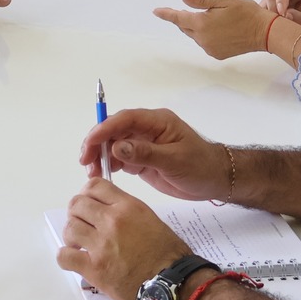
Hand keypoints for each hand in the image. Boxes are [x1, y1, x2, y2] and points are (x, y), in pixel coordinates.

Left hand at [55, 178, 191, 299]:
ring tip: (80, 245)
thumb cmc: (169, 255)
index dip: (87, 194)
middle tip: (83, 226)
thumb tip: (108, 213)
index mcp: (128, 207)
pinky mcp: (94, 268)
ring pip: (69, 228)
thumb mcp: (151, 220)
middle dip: (76, 214)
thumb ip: (127, 212)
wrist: (172, 284)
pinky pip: (64, 256)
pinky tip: (76, 260)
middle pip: (76, 205)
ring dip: (71, 236)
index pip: (94, 186)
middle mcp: (112, 221)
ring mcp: (101, 245)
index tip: (89, 205)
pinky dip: (66, 257)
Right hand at [78, 108, 230, 200]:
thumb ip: (145, 153)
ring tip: (93, 173)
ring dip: (100, 156)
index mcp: (157, 122)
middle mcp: (147, 129)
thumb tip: (117, 147)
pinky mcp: (141, 158)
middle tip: (86, 162)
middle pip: (114, 130)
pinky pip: (119, 158)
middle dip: (97, 144)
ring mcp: (143, 143)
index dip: (104, 128)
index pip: (125, 119)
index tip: (90, 144)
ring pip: (113, 144)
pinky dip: (109, 165)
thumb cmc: (200, 167)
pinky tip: (103, 175)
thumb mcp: (174, 161)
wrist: (214, 180)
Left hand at [153, 0, 274, 58]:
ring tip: (212, 17)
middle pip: (185, 27)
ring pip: (195, 35)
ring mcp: (209, 48)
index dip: (166, 13)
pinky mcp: (216, 54)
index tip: (156, 11)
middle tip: (192, 8)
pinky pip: (204, 43)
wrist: (264, 32)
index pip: (178, 17)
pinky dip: (206, 35)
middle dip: (184, 18)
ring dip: (197, 26)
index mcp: (202, 23)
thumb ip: (201, 0)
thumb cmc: (246, 12)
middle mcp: (202, 38)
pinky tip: (218, 28)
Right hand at [262, 0, 300, 29]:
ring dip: (269, 14)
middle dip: (273, 8)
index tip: (282, 13)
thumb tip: (285, 15)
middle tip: (279, 23)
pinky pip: (263, 9)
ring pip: (265, 1)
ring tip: (278, 26)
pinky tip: (273, 26)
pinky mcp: (272, 4)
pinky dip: (266, 18)